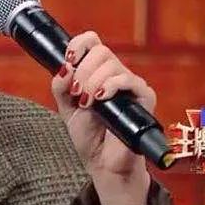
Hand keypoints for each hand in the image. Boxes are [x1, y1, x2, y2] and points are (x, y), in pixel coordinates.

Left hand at [51, 31, 153, 204]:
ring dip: (92, 82)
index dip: (79, 45)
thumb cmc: (88, 135)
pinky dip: (110, 86)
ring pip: (111, 64)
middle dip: (82, 71)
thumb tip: (65, 67)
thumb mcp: (65, 107)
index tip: (69, 60)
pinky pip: (129, 80)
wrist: (102, 162)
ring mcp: (130, 84)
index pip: (91, 41)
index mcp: (96, 71)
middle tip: (77, 93)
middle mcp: (114, 73)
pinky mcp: (144, 98)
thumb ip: (60, 86)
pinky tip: (100, 99)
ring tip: (87, 103)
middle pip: (100, 51)